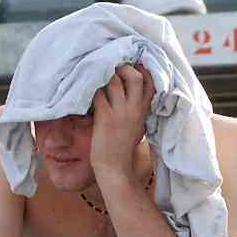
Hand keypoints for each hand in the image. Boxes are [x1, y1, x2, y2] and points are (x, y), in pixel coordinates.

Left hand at [90, 63, 154, 180]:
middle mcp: (134, 108)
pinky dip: (91, 88)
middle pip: (135, 76)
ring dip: (103, 75)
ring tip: (95, 79)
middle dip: (123, 67)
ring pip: (114, 80)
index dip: (141, 69)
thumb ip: (134, 109)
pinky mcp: (105, 117)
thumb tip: (124, 92)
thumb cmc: (121, 149)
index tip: (131, 67)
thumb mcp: (135, 125)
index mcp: (143, 110)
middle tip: (111, 70)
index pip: (150, 82)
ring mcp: (120, 112)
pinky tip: (86, 91)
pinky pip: (98, 93)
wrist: (115, 169)